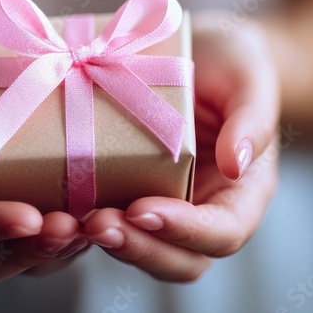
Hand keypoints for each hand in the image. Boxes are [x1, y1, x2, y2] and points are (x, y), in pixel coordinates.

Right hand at [0, 18, 87, 286]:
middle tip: (68, 227)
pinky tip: (111, 208)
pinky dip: (84, 229)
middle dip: (31, 251)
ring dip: (65, 247)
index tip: (25, 217)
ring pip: (30, 256)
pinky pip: (57, 232)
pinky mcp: (37, 202)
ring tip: (98, 222)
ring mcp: (3, 213)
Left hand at [83, 14, 279, 281]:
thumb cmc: (234, 65)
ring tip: (71, 222)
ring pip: (142, 245)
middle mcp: (203, 206)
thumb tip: (236, 165)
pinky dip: (89, 219)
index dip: (185, 231)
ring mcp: (166, 200)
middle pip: (179, 258)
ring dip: (108, 240)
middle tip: (97, 224)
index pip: (222, 232)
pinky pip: (115, 215)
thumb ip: (252, 121)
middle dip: (138, 247)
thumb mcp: (249, 80)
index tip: (144, 210)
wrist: (204, 54)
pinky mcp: (134, 185)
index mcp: (242, 191)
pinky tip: (60, 204)